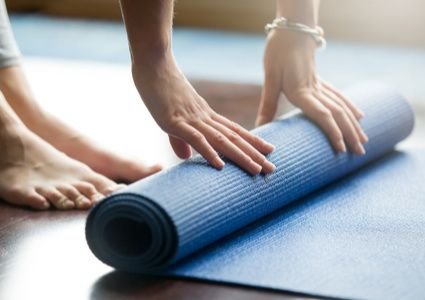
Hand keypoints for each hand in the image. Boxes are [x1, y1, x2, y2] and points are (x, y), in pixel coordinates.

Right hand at [132, 56, 275, 174]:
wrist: (152, 63)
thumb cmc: (160, 87)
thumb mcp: (170, 117)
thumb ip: (179, 139)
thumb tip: (186, 157)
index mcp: (204, 115)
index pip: (233, 130)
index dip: (251, 141)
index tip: (268, 151)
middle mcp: (203, 117)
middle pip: (233, 137)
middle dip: (253, 154)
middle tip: (272, 169)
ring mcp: (191, 118)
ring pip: (221, 140)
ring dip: (240, 155)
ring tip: (257, 169)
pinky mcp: (175, 121)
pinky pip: (196, 138)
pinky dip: (209, 152)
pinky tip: (220, 165)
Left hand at [256, 30, 367, 153]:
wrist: (291, 31)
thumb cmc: (278, 54)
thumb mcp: (270, 79)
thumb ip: (268, 104)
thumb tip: (259, 127)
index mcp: (302, 91)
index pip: (322, 115)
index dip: (333, 132)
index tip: (342, 149)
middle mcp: (315, 90)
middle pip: (338, 114)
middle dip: (350, 134)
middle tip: (360, 153)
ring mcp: (321, 85)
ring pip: (342, 106)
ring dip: (354, 124)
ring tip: (364, 141)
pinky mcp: (321, 81)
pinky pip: (340, 96)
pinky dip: (351, 107)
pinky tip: (360, 116)